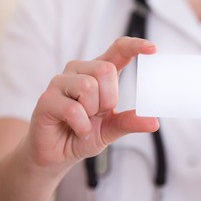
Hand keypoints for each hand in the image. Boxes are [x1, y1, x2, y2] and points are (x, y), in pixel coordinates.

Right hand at [25, 37, 158, 170]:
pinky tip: (77, 129)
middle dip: (108, 99)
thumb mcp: (112, 128)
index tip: (152, 49)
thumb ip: (130, 122)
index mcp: (98, 74)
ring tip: (84, 121)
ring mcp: (60, 83)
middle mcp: (79, 72)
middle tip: (97, 114)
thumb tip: (154, 122)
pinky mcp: (46, 99)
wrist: (59, 154)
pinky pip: (73, 109)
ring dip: (92, 112)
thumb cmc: (84, 134)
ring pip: (88, 86)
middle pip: (105, 70)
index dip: (134, 46)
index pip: (117, 50)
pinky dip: (82, 126)